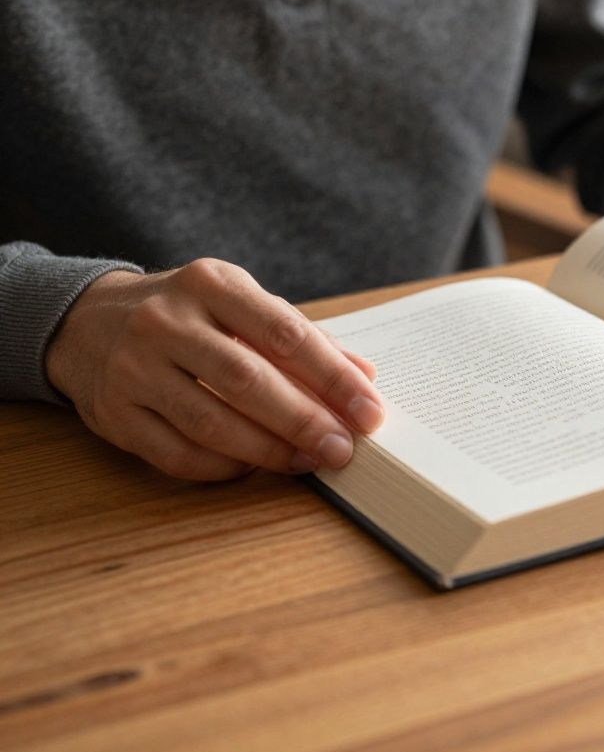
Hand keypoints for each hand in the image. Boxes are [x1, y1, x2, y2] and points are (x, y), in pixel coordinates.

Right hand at [46, 259, 384, 480]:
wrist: (87, 322)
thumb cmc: (189, 315)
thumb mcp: (242, 303)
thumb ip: (303, 337)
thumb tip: (364, 376)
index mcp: (210, 284)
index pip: (284, 332)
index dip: (333, 377)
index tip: (369, 410)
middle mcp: (166, 322)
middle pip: (247, 381)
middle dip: (305, 421)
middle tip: (343, 448)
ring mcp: (134, 369)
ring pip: (211, 423)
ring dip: (271, 451)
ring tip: (310, 461)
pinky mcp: (114, 415)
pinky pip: (178, 455)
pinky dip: (225, 467)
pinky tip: (256, 468)